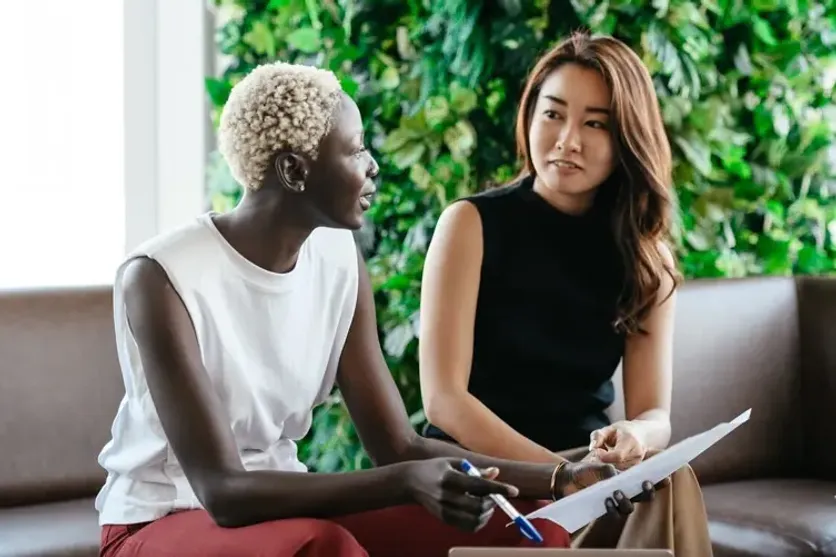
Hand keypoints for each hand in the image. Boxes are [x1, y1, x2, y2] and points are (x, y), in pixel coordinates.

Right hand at [403, 458, 518, 531]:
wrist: (409, 482)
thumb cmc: (435, 468)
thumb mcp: (453, 462)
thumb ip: (475, 469)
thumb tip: (496, 473)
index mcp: (449, 478)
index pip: (478, 485)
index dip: (498, 488)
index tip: (514, 490)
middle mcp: (446, 496)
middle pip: (478, 506)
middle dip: (493, 502)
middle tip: (495, 496)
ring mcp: (444, 510)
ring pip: (474, 519)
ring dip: (487, 513)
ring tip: (486, 503)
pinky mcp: (444, 519)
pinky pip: (467, 526)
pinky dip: (479, 521)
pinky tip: (478, 512)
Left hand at [579, 450, 670, 507]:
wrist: (568, 477)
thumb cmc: (587, 468)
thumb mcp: (600, 465)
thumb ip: (612, 470)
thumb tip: (618, 478)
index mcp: (627, 479)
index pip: (646, 482)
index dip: (658, 482)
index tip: (666, 478)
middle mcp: (625, 492)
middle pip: (643, 497)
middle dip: (648, 492)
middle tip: (645, 484)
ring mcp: (615, 502)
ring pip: (629, 508)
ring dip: (626, 501)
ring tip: (616, 492)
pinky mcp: (604, 510)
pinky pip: (614, 514)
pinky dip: (612, 508)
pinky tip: (606, 500)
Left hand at [588, 420, 647, 469]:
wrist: (643, 436)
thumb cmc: (623, 431)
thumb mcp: (609, 428)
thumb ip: (598, 436)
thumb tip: (592, 448)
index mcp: (631, 441)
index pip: (618, 455)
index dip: (604, 456)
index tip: (597, 450)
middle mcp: (637, 454)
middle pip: (616, 464)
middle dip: (603, 460)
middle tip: (598, 452)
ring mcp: (637, 464)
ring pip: (616, 470)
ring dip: (607, 464)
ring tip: (606, 454)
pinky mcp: (635, 470)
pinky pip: (619, 472)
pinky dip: (612, 467)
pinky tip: (610, 459)